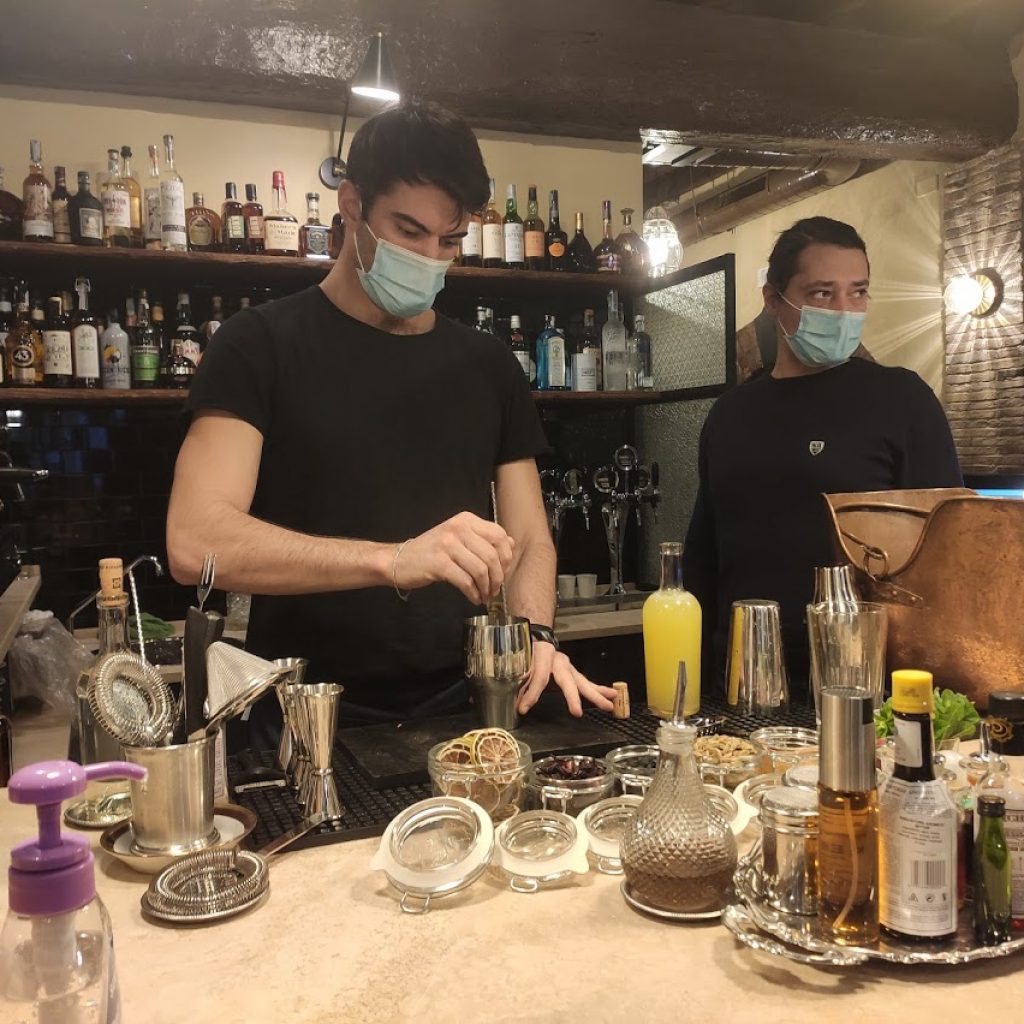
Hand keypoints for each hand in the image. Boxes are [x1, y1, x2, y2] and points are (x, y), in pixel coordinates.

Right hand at [393, 511, 514, 604]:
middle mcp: (458, 528)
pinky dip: (473, 593)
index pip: (499, 535)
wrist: (399, 560)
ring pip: (481, 569)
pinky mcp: (439, 563)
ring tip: (484, 595)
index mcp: (466, 520)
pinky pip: (466, 581)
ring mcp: (447, 545)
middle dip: (498, 577)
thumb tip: (510, 543)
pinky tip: (473, 598)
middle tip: (494, 589)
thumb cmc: (431, 552)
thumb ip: (484, 539)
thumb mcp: (459, 539)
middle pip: (492, 555)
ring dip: (486, 588)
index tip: (503, 571)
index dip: (506, 556)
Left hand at [517, 642, 616, 716]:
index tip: (523, 707)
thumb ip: (523, 685)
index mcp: (545, 656)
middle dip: (573, 697)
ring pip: (583, 681)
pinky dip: (598, 689)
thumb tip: (520, 705)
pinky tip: (610, 694)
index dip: (532, 693)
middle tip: (578, 712)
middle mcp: (560, 661)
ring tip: (611, 701)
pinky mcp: (573, 672)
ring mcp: (569, 666)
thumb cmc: (530, 651)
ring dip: (597, 693)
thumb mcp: (522, 664)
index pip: (540, 677)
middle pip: (568, 681)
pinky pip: (586, 682)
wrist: (538, 637)